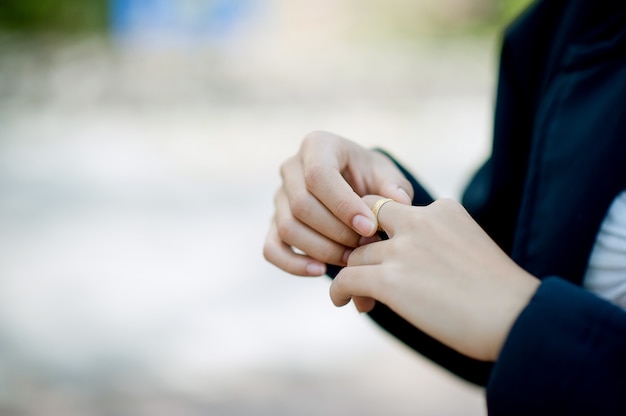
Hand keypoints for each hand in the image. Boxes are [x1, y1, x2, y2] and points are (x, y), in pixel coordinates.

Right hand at [263, 131, 413, 276]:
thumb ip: (393, 188)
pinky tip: (320, 270)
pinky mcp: (273, 224)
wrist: (355, 187)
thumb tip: (397, 202)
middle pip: (301, 205)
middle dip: (336, 231)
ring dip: (322, 249)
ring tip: (353, 258)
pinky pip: (272, 249)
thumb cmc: (371, 178)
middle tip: (366, 245)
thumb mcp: (386, 176)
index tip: (370, 227)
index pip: (319, 175)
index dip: (343, 205)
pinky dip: (293, 264)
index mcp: (318, 146)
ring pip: (288, 228)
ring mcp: (279, 197)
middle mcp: (291, 168)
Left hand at [330, 196, 539, 361]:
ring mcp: (403, 249)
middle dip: (361, 243)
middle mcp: (419, 221)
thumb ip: (437, 240)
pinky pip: (347, 279)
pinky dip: (340, 290)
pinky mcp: (389, 279)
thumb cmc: (499, 293)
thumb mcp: (468, 246)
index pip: (395, 207)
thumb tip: (408, 260)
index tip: (381, 248)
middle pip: (367, 223)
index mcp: (442, 209)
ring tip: (356, 295)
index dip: (382, 227)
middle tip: (362, 266)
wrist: (516, 318)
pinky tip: (342, 301)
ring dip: (352, 274)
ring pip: (356, 255)